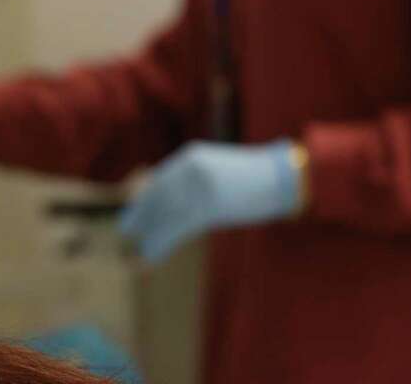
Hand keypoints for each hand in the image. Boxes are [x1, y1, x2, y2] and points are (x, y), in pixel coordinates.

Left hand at [118, 140, 303, 262]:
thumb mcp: (216, 172)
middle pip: (158, 196)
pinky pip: (177, 225)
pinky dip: (162, 241)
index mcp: (190, 157)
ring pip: (166, 213)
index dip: (143, 201)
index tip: (132, 217)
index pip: (159, 181)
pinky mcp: (210, 203)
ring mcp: (199, 184)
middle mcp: (190, 167)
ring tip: (142, 250)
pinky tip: (152, 253)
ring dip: (151, 233)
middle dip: (142, 216)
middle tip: (128, 232)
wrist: (283, 177)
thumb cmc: (252, 179)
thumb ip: (192, 182)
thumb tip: (170, 204)